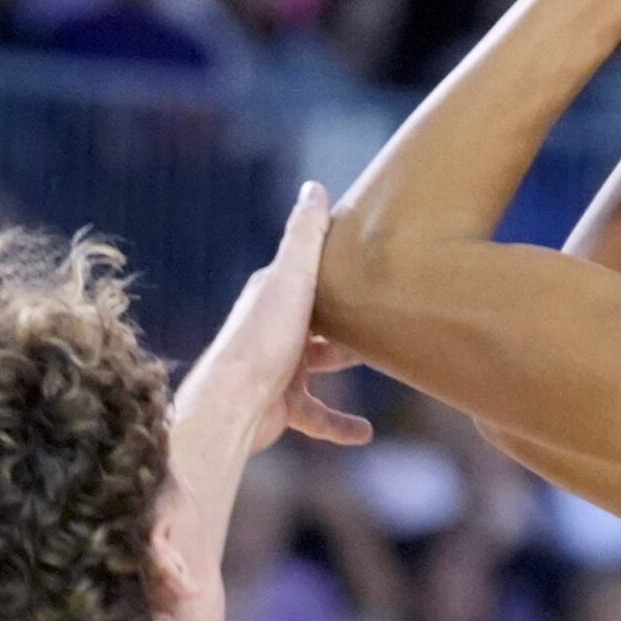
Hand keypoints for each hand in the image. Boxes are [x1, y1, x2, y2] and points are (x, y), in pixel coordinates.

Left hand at [201, 182, 373, 452]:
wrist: (233, 403)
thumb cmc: (263, 338)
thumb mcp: (291, 278)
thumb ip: (304, 236)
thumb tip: (314, 187)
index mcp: (274, 293)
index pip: (307, 271)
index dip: (336, 264)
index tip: (367, 256)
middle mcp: (274, 327)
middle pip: (319, 317)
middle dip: (348, 314)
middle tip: (385, 309)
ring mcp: (277, 367)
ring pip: (320, 364)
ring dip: (347, 365)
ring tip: (386, 363)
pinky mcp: (281, 405)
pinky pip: (317, 414)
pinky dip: (339, 423)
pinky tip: (364, 433)